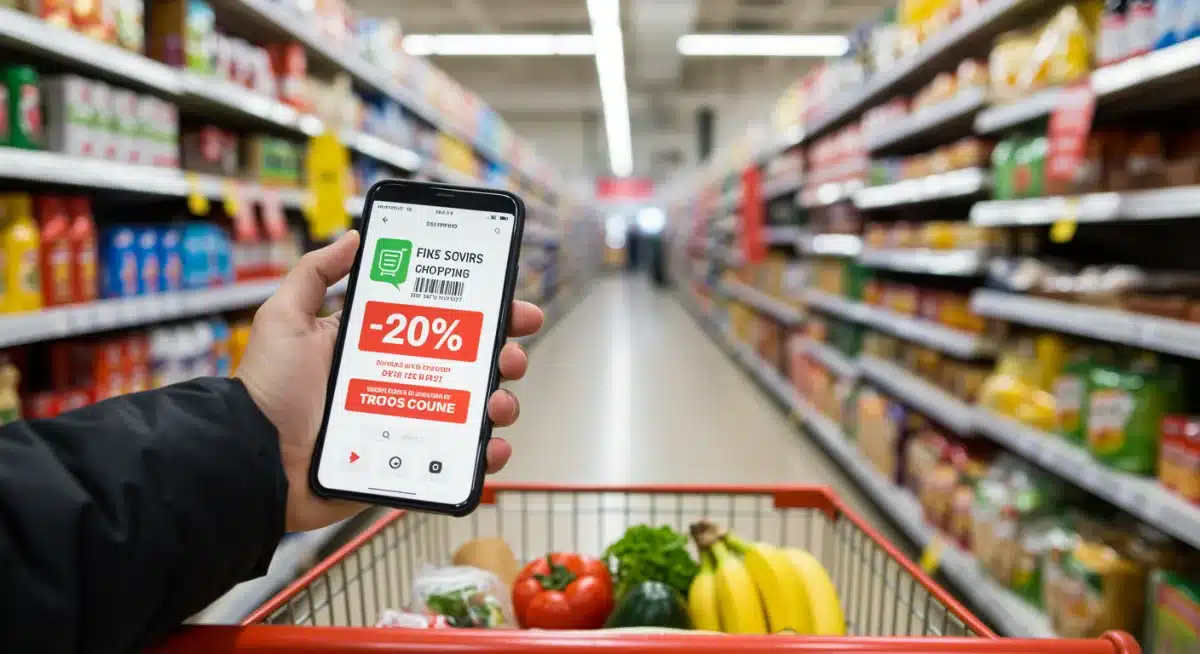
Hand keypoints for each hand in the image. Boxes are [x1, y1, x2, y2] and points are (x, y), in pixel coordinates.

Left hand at [237, 231, 543, 531]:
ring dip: (501, 403)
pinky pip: (457, 461)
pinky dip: (485, 456)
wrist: (253, 459)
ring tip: (498, 402)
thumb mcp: (284, 319)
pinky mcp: (408, 466)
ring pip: (473, 412)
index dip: (482, 313)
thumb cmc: (266, 390)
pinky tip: (492, 448)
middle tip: (510, 356)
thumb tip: (353, 237)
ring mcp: (408, 425)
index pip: (442, 323)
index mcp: (380, 347)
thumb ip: (315, 274)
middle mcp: (401, 383)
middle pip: (470, 365)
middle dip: (504, 356)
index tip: (512, 305)